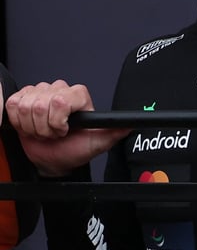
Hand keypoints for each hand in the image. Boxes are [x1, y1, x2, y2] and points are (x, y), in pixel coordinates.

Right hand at [5, 80, 129, 176]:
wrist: (54, 159)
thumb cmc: (75, 149)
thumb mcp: (98, 143)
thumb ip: (115, 131)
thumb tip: (131, 124)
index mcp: (78, 96)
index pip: (60, 99)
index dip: (58, 120)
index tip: (64, 130)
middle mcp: (59, 90)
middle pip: (41, 103)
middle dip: (45, 126)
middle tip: (53, 133)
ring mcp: (39, 93)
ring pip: (25, 105)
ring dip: (32, 126)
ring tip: (43, 131)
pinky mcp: (21, 99)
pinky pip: (12, 105)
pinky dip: (18, 122)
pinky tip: (29, 126)